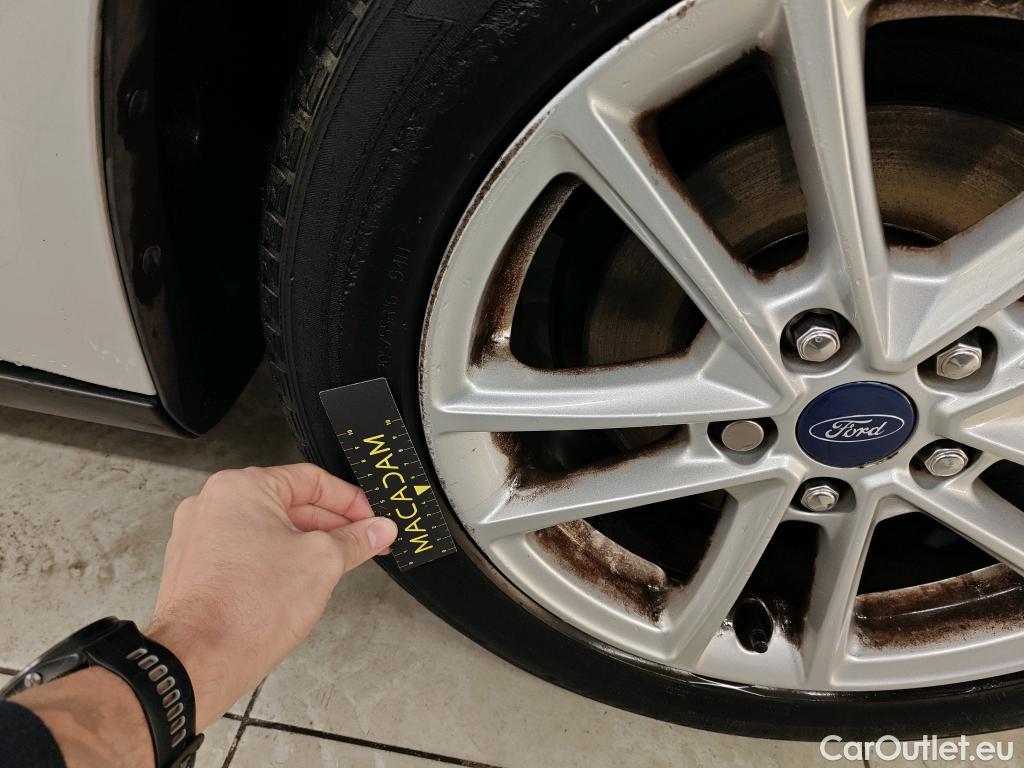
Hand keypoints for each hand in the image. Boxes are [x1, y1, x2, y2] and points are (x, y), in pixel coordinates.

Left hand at [147, 464, 396, 730]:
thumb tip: (378, 530)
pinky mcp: (195, 570)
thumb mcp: (322, 562)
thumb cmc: (247, 608)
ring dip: (306, 544)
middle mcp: (212, 505)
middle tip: (364, 542)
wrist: (198, 661)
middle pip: (288, 504)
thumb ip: (355, 540)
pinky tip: (300, 583)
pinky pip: (246, 553)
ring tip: (338, 565)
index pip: (310, 480)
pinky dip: (277, 561)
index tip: (371, 519)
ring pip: (268, 530)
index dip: (350, 500)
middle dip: (332, 525)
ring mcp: (198, 538)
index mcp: (240, 488)